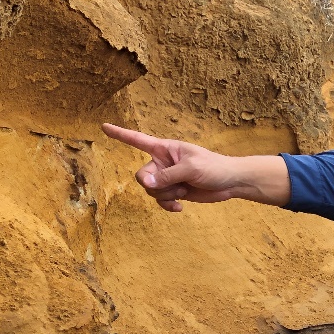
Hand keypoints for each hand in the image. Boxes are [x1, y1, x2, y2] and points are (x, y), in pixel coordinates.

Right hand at [101, 123, 290, 210]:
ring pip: (151, 190)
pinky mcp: (174, 191)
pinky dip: (168, 205)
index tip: (103, 126)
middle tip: (176, 186)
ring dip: (166, 195)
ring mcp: (167, 178)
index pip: (138, 140)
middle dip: (155, 185)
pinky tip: (180, 207)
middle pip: (142, 176)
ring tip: (184, 191)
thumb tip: (144, 184)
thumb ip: (167, 176)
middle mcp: (162, 162)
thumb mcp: (191, 169)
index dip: (120, 134)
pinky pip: (160, 200)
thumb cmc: (214, 168)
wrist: (230, 183)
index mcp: (165, 148)